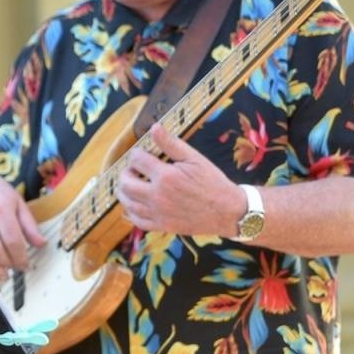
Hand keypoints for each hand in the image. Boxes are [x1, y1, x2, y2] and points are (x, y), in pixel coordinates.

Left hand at [116, 124, 241, 236]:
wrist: (228, 211)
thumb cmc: (212, 182)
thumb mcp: (194, 158)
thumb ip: (171, 143)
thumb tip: (154, 127)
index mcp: (166, 176)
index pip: (137, 159)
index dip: (137, 153)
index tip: (142, 154)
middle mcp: (158, 196)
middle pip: (125, 182)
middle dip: (126, 172)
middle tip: (135, 169)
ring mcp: (158, 213)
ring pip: (127, 202)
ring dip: (125, 190)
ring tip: (133, 184)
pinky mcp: (161, 226)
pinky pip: (136, 220)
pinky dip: (131, 211)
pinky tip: (136, 203)